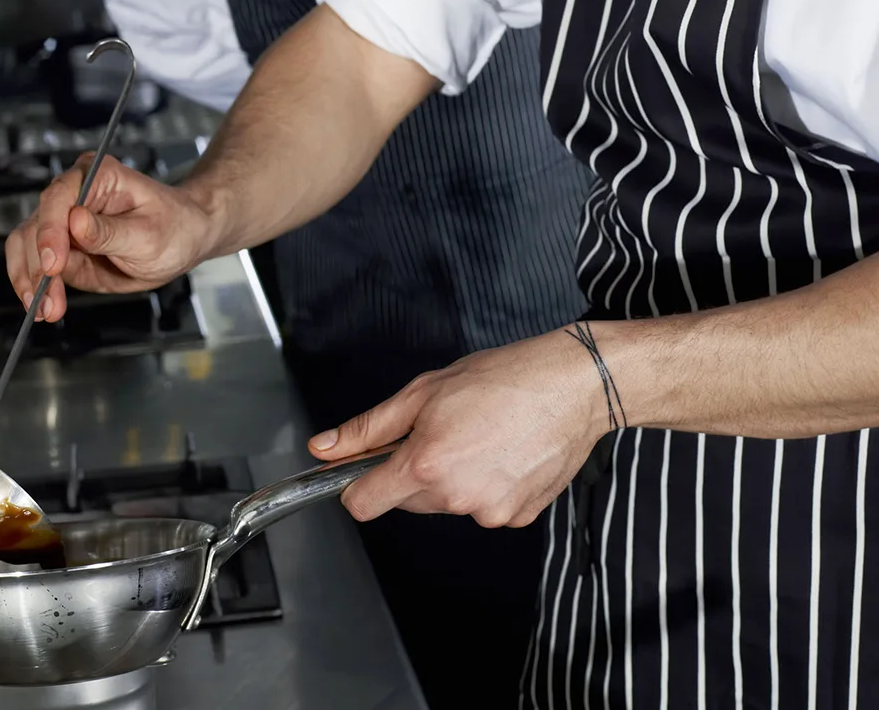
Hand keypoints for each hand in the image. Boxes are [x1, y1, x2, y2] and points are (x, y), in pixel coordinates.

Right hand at [5, 154, 213, 320]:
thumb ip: (109, 232)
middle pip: (35, 225)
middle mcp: (73, 193)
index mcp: (97, 176)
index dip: (50, 231)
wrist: (182, 240)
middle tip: (47, 299)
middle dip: (37, 266)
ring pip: (26, 247)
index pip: (58, 198)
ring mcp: (63, 221)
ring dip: (30, 281)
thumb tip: (75, 222)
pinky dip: (35, 287)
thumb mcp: (148, 234)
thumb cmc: (173, 226)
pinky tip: (44, 306)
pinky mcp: (61, 246)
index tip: (53, 264)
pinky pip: (35, 265)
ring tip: (46, 309)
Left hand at [307, 331, 609, 528]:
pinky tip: (505, 452)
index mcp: (425, 464)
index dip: (355, 485)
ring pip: (447, 503)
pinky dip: (486, 485)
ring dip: (452, 477)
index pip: (363, 503)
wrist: (572, 385)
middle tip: (442, 428)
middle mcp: (456, 497)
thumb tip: (323, 448)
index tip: (362, 470)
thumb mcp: (424, 391)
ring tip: (481, 435)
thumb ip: (369, 428)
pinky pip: (484, 507)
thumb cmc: (503, 378)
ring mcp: (489, 512)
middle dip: (413, 470)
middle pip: (407, 499)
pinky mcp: (518, 518)